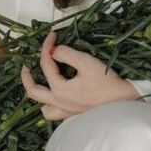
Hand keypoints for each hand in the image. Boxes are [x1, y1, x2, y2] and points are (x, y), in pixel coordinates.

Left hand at [20, 30, 135, 119]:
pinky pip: (58, 115)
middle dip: (27, 77)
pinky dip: (54, 106)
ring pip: (45, 108)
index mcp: (59, 89)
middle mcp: (60, 102)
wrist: (125, 102)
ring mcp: (67, 112)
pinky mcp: (77, 115)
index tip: (52, 35)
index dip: (47, 47)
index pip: (46, 64)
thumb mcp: (86, 62)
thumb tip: (55, 50)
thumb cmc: (107, 83)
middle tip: (26, 66)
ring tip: (43, 85)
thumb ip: (67, 54)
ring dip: (40, 97)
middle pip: (34, 91)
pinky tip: (60, 98)